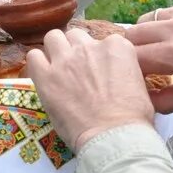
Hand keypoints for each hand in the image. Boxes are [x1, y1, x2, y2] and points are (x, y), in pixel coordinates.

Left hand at [25, 29, 153, 149]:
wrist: (113, 136)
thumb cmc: (132, 117)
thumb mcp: (139, 84)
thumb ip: (124, 69)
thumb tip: (117, 76)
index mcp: (116, 46)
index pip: (103, 41)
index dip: (99, 57)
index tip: (99, 71)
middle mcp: (90, 47)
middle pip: (76, 36)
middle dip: (75, 49)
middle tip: (77, 69)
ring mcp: (66, 60)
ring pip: (53, 38)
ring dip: (55, 50)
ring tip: (58, 69)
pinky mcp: (46, 76)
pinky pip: (34, 57)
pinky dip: (38, 64)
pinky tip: (44, 77)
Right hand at [125, 1, 172, 112]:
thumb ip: (167, 100)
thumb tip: (144, 103)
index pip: (130, 60)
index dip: (125, 72)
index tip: (130, 80)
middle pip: (130, 37)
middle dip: (128, 53)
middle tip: (137, 66)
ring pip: (146, 20)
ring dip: (143, 36)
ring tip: (154, 50)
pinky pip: (166, 12)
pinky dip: (162, 24)